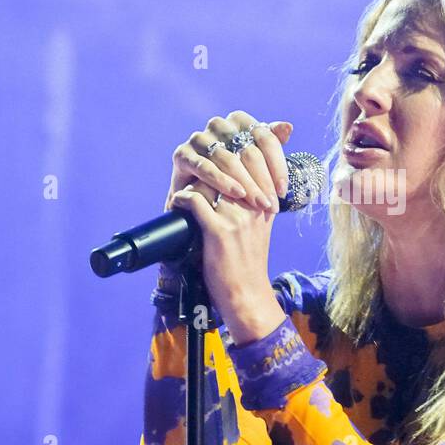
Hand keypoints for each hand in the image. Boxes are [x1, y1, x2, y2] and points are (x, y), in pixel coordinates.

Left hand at [167, 111, 292, 343]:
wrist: (246, 294)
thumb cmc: (248, 261)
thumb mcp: (260, 226)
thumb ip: (257, 199)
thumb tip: (245, 176)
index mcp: (265, 202)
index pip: (251, 160)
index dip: (231, 150)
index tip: (216, 149)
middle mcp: (255, 206)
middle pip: (233, 163)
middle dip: (212, 157)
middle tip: (197, 158)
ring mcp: (238, 218)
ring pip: (211, 179)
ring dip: (194, 178)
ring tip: (185, 181)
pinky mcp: (220, 231)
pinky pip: (195, 202)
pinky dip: (183, 200)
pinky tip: (179, 203)